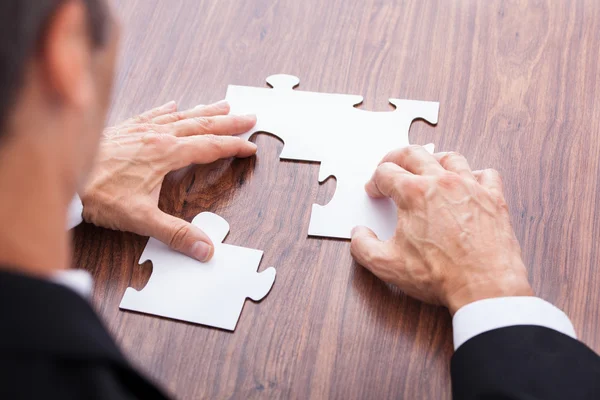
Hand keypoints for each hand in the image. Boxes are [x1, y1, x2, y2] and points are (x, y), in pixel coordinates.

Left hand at [81, 100, 255, 261]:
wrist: (62, 174)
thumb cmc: (99, 195)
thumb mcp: (141, 219)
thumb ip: (176, 234)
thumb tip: (205, 249)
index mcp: (167, 154)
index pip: (210, 147)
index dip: (233, 147)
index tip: (251, 147)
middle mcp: (157, 137)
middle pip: (201, 125)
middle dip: (228, 122)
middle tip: (249, 116)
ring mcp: (141, 130)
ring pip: (181, 116)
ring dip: (205, 111)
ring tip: (222, 105)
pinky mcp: (125, 129)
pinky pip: (153, 114)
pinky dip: (168, 110)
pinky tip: (173, 105)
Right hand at [350, 146, 532, 314]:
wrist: (484, 288)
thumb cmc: (439, 276)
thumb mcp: (388, 266)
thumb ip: (364, 247)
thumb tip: (359, 234)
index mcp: (414, 194)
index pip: (386, 173)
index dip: (375, 182)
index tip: (374, 192)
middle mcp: (442, 182)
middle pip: (414, 154)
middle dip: (396, 158)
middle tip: (390, 166)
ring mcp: (471, 187)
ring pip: (450, 157)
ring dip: (434, 159)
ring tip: (427, 168)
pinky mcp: (494, 199)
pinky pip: (486, 174)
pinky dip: (474, 174)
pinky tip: (468, 184)